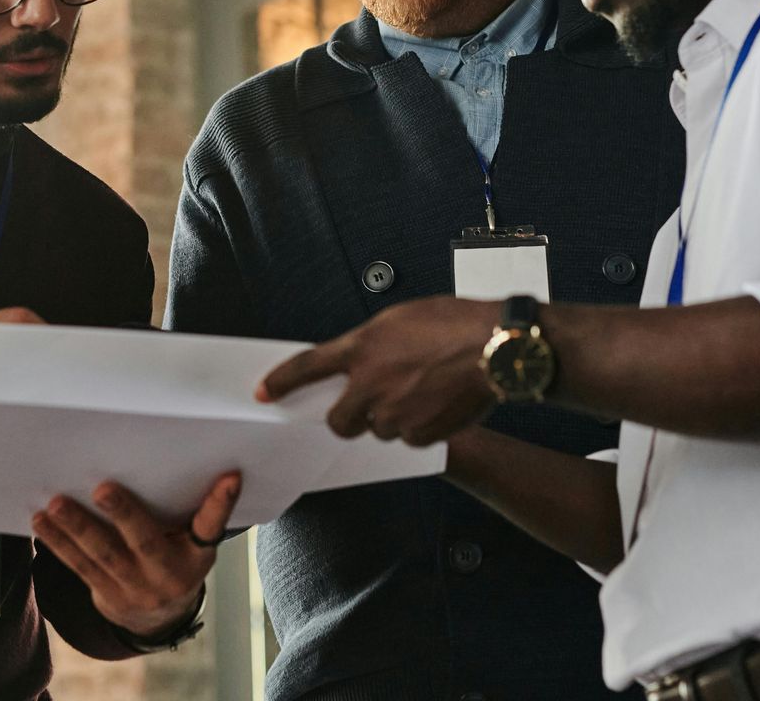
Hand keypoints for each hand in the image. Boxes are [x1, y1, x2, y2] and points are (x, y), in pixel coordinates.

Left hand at [31, 471, 240, 640]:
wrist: (159, 618)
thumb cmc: (176, 559)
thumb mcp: (192, 540)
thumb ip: (192, 510)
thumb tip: (195, 459)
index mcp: (197, 556)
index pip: (210, 527)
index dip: (221, 502)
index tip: (230, 476)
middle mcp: (168, 575)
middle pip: (146, 542)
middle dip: (124, 514)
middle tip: (103, 488)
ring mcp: (135, 589)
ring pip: (103, 556)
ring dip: (76, 529)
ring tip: (55, 504)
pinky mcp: (106, 596)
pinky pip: (80, 568)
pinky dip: (59, 544)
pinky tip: (42, 523)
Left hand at [258, 296, 502, 445]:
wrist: (496, 347)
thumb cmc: (455, 324)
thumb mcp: (400, 320)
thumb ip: (372, 345)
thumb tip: (362, 365)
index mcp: (362, 347)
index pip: (308, 367)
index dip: (281, 381)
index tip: (264, 392)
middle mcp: (370, 383)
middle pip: (338, 420)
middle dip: (347, 417)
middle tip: (366, 406)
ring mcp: (392, 412)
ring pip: (377, 429)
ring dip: (391, 418)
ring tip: (422, 391)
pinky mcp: (417, 434)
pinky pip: (408, 440)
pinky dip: (418, 429)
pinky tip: (438, 405)